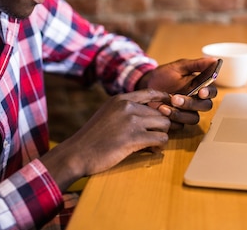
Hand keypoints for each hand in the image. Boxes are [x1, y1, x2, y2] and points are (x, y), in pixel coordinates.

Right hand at [41, 89, 171, 191]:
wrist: (77, 154)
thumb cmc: (92, 138)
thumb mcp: (107, 115)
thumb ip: (126, 111)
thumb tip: (152, 115)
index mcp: (120, 99)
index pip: (150, 92)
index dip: (163, 98)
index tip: (170, 105)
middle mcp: (127, 106)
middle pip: (160, 112)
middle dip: (161, 125)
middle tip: (156, 136)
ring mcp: (131, 121)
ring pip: (164, 124)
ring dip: (161, 135)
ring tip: (153, 145)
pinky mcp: (134, 138)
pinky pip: (161, 138)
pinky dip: (159, 146)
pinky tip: (151, 150)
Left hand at [138, 58, 218, 129]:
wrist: (146, 85)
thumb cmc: (164, 75)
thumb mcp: (178, 67)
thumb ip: (197, 64)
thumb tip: (215, 60)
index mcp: (199, 87)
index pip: (212, 92)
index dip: (209, 93)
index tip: (201, 91)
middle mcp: (196, 101)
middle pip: (205, 107)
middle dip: (191, 103)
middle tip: (175, 98)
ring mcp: (187, 112)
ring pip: (193, 118)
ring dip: (180, 113)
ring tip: (164, 106)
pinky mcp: (177, 121)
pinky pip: (180, 126)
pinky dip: (171, 120)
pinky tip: (160, 111)